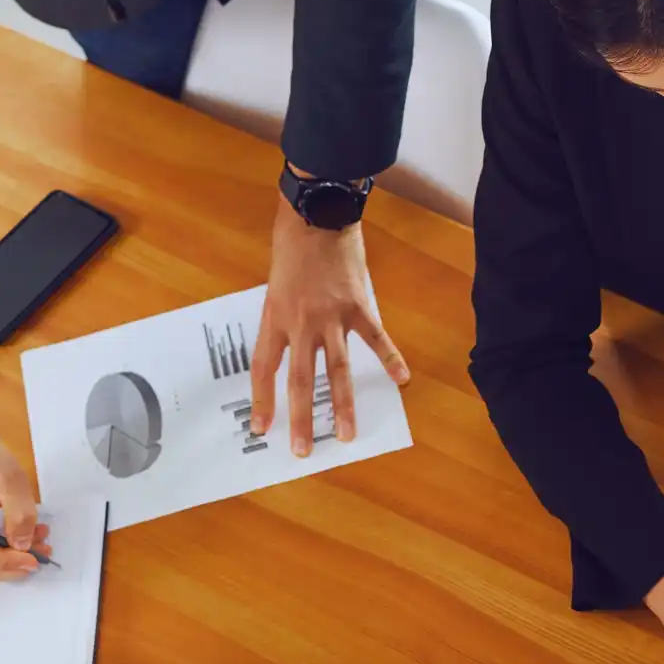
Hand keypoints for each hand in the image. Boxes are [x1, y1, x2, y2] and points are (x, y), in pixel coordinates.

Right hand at [0, 435, 50, 583]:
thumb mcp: (10, 480)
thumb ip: (19, 512)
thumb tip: (23, 545)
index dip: (6, 563)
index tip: (36, 559)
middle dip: (12, 563)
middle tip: (44, 548)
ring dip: (10, 560)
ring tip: (37, 540)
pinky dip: (3, 555)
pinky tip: (23, 540)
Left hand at [251, 191, 409, 457]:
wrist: (317, 213)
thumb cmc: (292, 244)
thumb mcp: (275, 284)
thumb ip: (285, 317)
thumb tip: (296, 345)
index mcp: (275, 318)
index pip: (264, 369)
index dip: (263, 400)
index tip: (262, 428)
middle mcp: (301, 324)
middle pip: (300, 381)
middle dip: (301, 418)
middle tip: (303, 450)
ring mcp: (332, 318)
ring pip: (337, 371)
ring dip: (342, 405)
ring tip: (346, 434)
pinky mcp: (360, 306)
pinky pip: (376, 340)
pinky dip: (391, 360)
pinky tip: (402, 380)